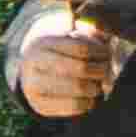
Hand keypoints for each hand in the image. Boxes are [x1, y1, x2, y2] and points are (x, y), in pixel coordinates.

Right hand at [4, 6, 102, 122]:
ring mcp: (34, 87)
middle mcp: (34, 64)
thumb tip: (106, 37)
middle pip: (81, 69)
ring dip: (96, 87)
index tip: (107, 53)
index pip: (81, 48)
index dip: (99, 51)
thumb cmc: (55, 50)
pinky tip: (90, 96)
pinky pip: (74, 106)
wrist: (28, 72)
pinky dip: (88, 102)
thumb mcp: (67, 34)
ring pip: (78, 89)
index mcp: (43, 43)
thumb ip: (87, 30)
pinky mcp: (40, 106)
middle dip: (100, 70)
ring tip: (99, 83)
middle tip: (106, 70)